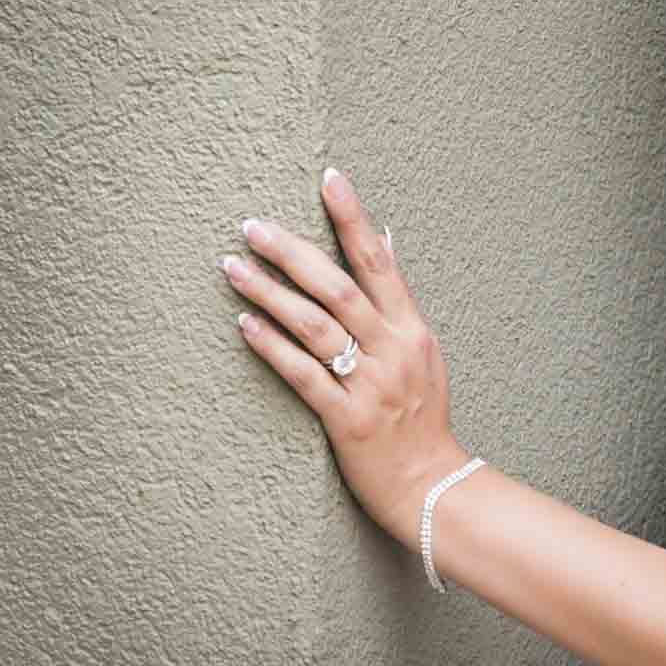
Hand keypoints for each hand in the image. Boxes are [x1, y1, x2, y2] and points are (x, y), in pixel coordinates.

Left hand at [221, 168, 471, 550]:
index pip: (381, 261)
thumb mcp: (423, 351)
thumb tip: (384, 238)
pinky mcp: (345, 420)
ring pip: (314, 326)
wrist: (433, 486)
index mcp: (412, 329)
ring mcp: (369, 385)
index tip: (329, 179)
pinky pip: (302, 375)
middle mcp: (392, 350)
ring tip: (232, 265)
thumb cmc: (423, 417)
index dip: (354, 218)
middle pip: (339, 287)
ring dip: (269, 292)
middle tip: (251, 225)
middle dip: (292, 251)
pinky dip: (272, 346)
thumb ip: (398, 298)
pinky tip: (244, 323)